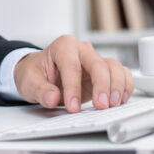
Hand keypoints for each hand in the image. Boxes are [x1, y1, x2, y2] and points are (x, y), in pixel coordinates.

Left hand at [13, 35, 133, 112]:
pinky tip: (121, 100)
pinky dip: (125, 86)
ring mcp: (94, 59)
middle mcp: (82, 50)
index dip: (73, 87)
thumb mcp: (29, 81)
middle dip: (101, 86)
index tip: (73, 107)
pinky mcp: (104, 71)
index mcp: (63, 46)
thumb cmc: (35, 73)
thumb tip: (52, 98)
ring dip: (116, 86)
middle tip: (101, 106)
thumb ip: (40, 90)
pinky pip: (121, 74)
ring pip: (113, 67)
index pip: (71, 65)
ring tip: (113, 105)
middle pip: (98, 64)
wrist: (40, 73)